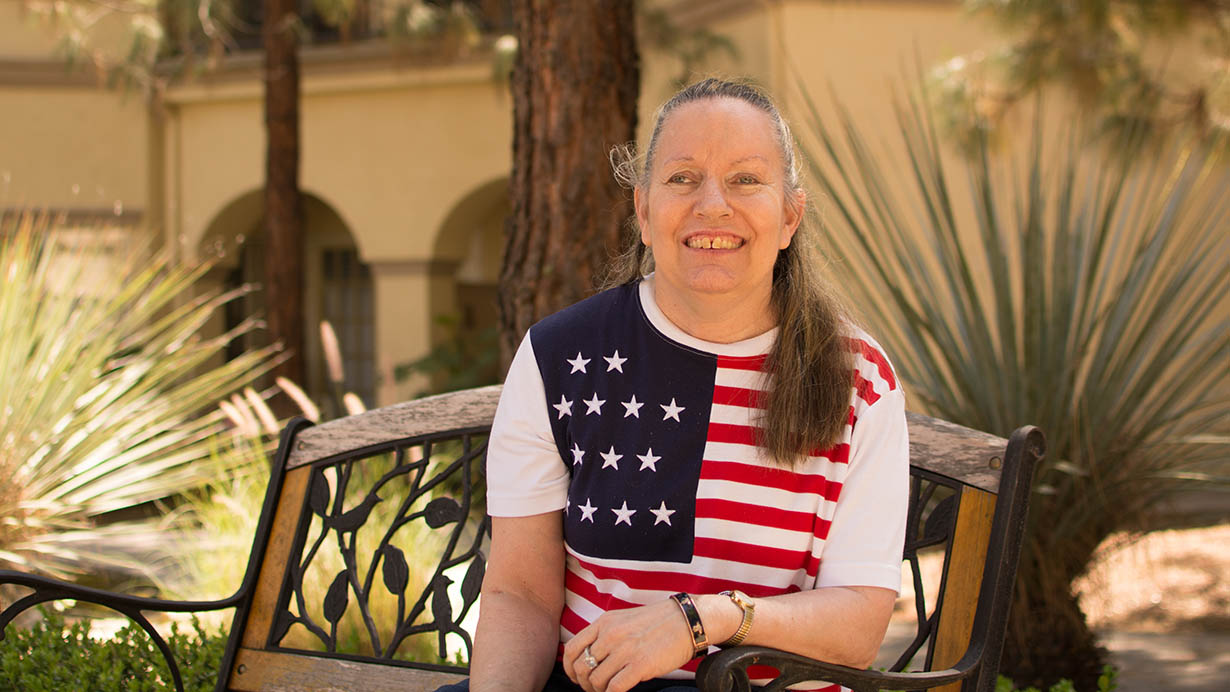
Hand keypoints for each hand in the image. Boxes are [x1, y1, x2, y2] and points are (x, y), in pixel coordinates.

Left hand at [561, 599, 696, 691]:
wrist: (687, 621)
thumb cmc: (657, 622)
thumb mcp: (623, 620)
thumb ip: (604, 634)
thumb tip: (588, 656)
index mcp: (604, 623)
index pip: (571, 649)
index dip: (569, 668)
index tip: (576, 677)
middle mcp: (611, 635)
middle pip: (581, 667)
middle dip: (584, 683)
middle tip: (593, 688)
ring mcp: (625, 650)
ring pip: (596, 681)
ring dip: (598, 691)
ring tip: (607, 691)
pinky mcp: (640, 665)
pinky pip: (614, 688)